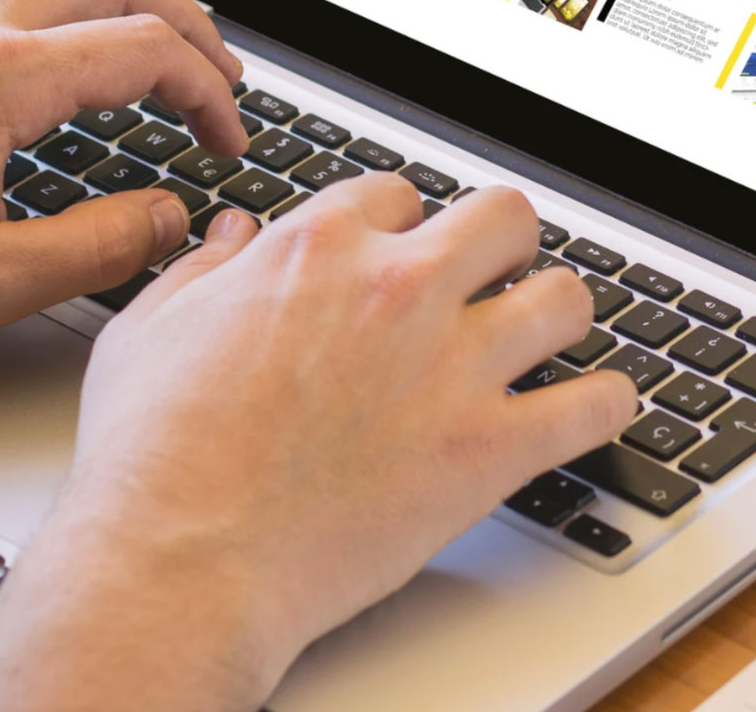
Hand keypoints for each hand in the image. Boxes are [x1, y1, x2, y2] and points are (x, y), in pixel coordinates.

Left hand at [0, 0, 247, 357]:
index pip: (145, 51)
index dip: (210, 94)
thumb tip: (170, 217)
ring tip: (164, 54)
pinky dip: (67, 1)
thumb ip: (94, 248)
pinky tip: (71, 48)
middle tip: (221, 79)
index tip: (227, 142)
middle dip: (189, 22)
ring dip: (129, 1)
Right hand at [0, 177, 636, 711]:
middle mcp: (398, 288)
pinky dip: (606, 407)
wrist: (181, 561)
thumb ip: (202, 270)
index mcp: (318, 248)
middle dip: (502, 245)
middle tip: (492, 281)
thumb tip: (230, 234)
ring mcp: (453, 363)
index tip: (402, 259)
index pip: (400, 194)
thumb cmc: (152, 457)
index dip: (402, 227)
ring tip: (546, 339)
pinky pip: (597, 405)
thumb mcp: (149, 330)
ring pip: (565, 297)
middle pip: (505, 217)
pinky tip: (592, 410)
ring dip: (559, 315)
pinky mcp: (490, 447)